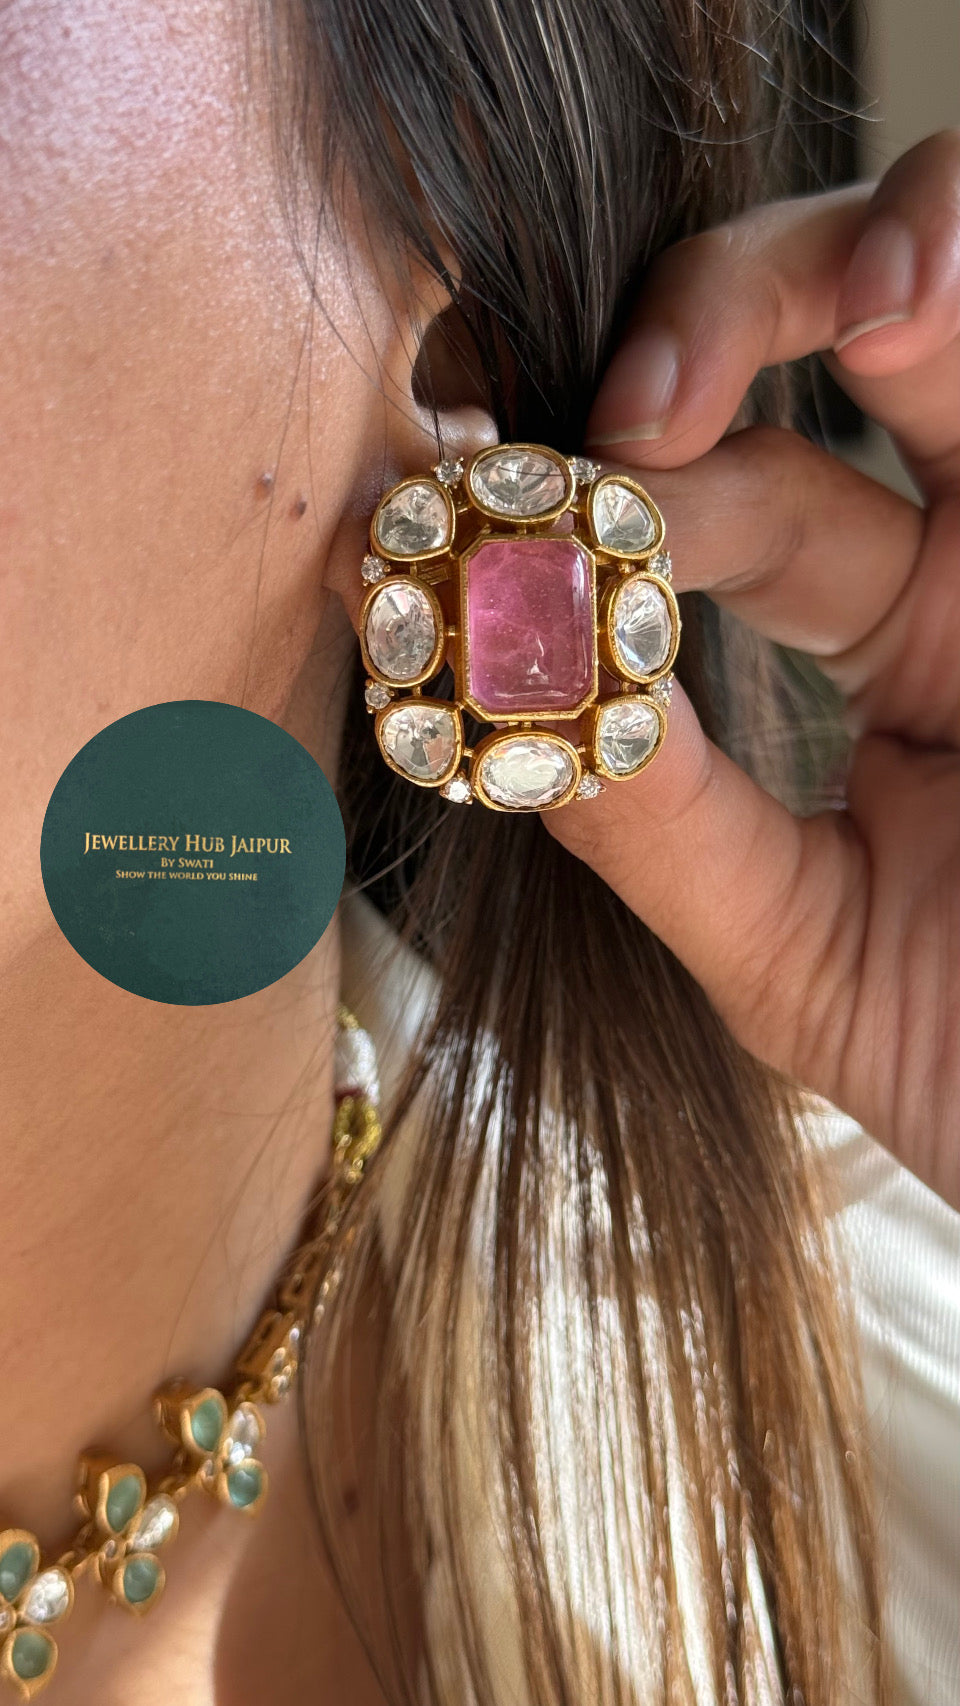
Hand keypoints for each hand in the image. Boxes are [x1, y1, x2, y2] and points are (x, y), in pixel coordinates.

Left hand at [547, 130, 959, 1211]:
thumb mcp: (801, 960)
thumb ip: (660, 828)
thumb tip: (505, 677)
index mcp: (891, 645)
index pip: (734, 499)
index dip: (623, 483)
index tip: (509, 514)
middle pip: (844, 344)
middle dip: (731, 321)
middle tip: (648, 407)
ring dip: (917, 247)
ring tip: (876, 286)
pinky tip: (930, 291)